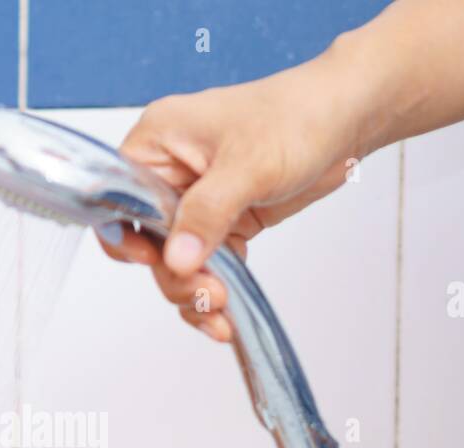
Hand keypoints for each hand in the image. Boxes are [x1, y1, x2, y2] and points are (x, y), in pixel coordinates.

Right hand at [98, 60, 364, 341]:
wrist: (347, 118)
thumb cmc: (297, 117)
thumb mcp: (248, 165)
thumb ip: (208, 214)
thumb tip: (176, 260)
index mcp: (157, 142)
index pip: (116, 198)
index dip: (126, 237)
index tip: (155, 263)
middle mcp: (168, 173)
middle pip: (146, 241)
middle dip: (175, 276)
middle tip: (210, 295)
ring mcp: (195, 200)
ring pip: (176, 260)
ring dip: (195, 292)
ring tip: (223, 314)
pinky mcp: (222, 221)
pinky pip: (205, 264)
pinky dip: (214, 289)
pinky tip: (228, 314)